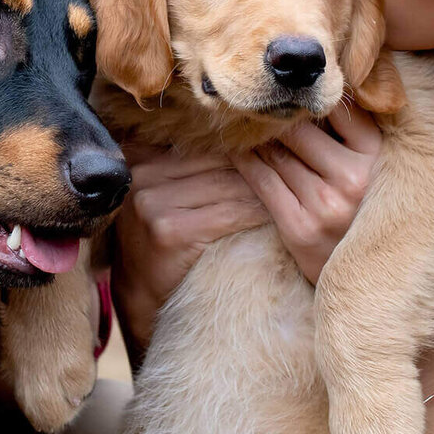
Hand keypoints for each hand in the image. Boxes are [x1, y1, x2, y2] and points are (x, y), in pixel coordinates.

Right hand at [111, 144, 269, 362]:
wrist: (141, 295)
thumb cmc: (163, 241)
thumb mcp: (167, 195)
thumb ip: (192, 167)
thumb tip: (251, 138)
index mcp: (142, 157)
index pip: (205, 144)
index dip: (242, 148)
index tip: (275, 148)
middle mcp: (144, 175)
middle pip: (218, 163)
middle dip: (256, 167)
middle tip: (292, 168)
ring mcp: (153, 203)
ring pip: (227, 186)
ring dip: (263, 190)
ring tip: (290, 190)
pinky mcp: (168, 230)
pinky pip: (228, 214)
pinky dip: (255, 213)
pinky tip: (275, 215)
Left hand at [232, 104, 380, 282]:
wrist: (369, 278)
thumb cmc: (368, 208)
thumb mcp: (376, 166)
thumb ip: (354, 130)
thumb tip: (315, 84)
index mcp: (378, 155)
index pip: (335, 107)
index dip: (308, 98)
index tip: (288, 87)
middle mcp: (354, 178)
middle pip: (298, 130)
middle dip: (275, 118)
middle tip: (253, 100)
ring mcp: (325, 205)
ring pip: (276, 154)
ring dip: (255, 137)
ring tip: (240, 121)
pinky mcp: (299, 228)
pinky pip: (262, 182)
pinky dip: (245, 162)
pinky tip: (236, 150)